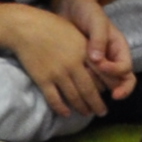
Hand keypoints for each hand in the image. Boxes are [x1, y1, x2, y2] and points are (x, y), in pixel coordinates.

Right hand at [0, 2, 109, 120]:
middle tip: (102, 112)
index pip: (103, 73)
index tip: (114, 94)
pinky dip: (62, 108)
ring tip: (87, 113)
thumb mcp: (77, 35)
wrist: (27, 28)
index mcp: (85, 51)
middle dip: (97, 103)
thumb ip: (89, 49)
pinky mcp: (43, 79)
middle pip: (89, 90)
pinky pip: (54, 98)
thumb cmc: (54, 27)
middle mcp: (74, 64)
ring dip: (82, 107)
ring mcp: (58, 73)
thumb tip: (101, 63)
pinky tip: (66, 113)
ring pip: (73, 97)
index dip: (109, 86)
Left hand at [58, 0, 135, 102]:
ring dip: (98, 92)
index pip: (125, 68)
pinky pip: (89, 83)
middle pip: (123, 81)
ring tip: (86, 96)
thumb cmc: (88, 12)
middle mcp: (112, 60)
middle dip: (118, 91)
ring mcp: (99, 66)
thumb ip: (99, 38)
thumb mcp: (96, 21)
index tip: (99, 66)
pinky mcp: (85, 69)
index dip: (115, 71)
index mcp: (119, 48)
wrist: (71, 9)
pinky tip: (73, 92)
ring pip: (106, 85)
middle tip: (107, 101)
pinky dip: (84, 89)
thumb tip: (97, 60)